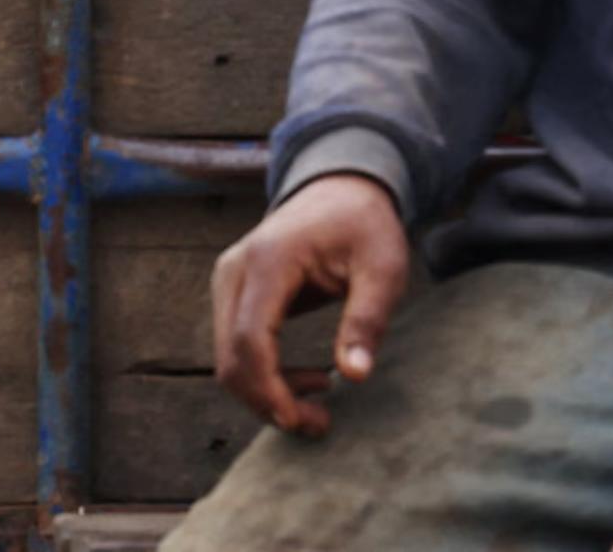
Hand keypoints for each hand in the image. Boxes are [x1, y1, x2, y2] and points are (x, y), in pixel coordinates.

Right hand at [210, 173, 413, 436]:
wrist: (343, 188)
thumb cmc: (365, 225)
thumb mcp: (384, 266)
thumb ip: (368, 318)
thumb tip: (355, 375)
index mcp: (269, 260)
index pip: (251, 341)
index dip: (271, 390)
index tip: (304, 421)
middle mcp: (235, 270)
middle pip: (231, 359)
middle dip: (268, 402)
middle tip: (318, 425)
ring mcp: (228, 281)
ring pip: (229, 360)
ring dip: (266, 394)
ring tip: (318, 409)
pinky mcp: (234, 294)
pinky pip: (238, 348)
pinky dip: (265, 375)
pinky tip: (308, 380)